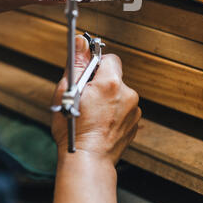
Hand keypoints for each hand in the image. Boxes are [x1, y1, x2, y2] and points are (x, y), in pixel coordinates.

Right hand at [52, 35, 140, 165]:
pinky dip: (114, 111)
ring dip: (108, 98)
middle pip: (115, 76)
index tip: (87, 76)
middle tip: (86, 98)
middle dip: (101, 83)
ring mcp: (133, 110)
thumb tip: (81, 42)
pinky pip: (124, 108)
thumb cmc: (74, 129)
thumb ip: (77, 63)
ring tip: (93, 113)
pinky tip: (101, 122)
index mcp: (111, 83)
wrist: (88, 161)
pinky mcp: (135, 123)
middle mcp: (127, 94)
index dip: (96, 65)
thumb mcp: (67, 91)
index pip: (109, 58)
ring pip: (119, 93)